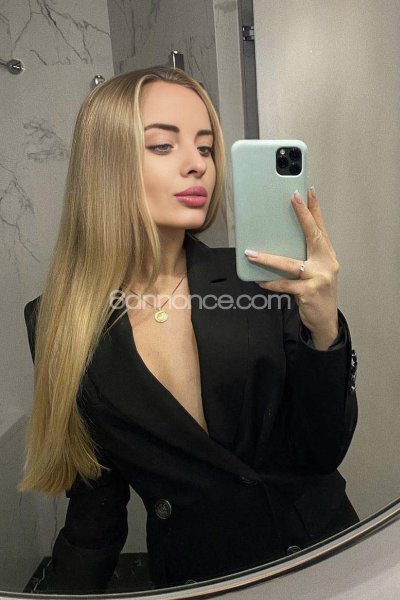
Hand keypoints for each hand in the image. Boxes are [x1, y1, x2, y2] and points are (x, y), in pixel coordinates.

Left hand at [245, 187, 338, 349]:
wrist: (325, 321)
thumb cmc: (317, 292)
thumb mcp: (315, 271)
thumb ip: (303, 256)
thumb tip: (278, 242)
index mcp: (327, 255)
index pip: (321, 227)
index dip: (315, 208)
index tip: (308, 190)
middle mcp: (326, 263)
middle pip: (313, 235)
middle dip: (303, 215)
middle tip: (293, 199)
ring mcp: (319, 278)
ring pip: (290, 264)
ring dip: (268, 259)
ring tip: (251, 253)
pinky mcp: (308, 292)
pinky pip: (284, 285)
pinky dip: (270, 283)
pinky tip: (259, 280)